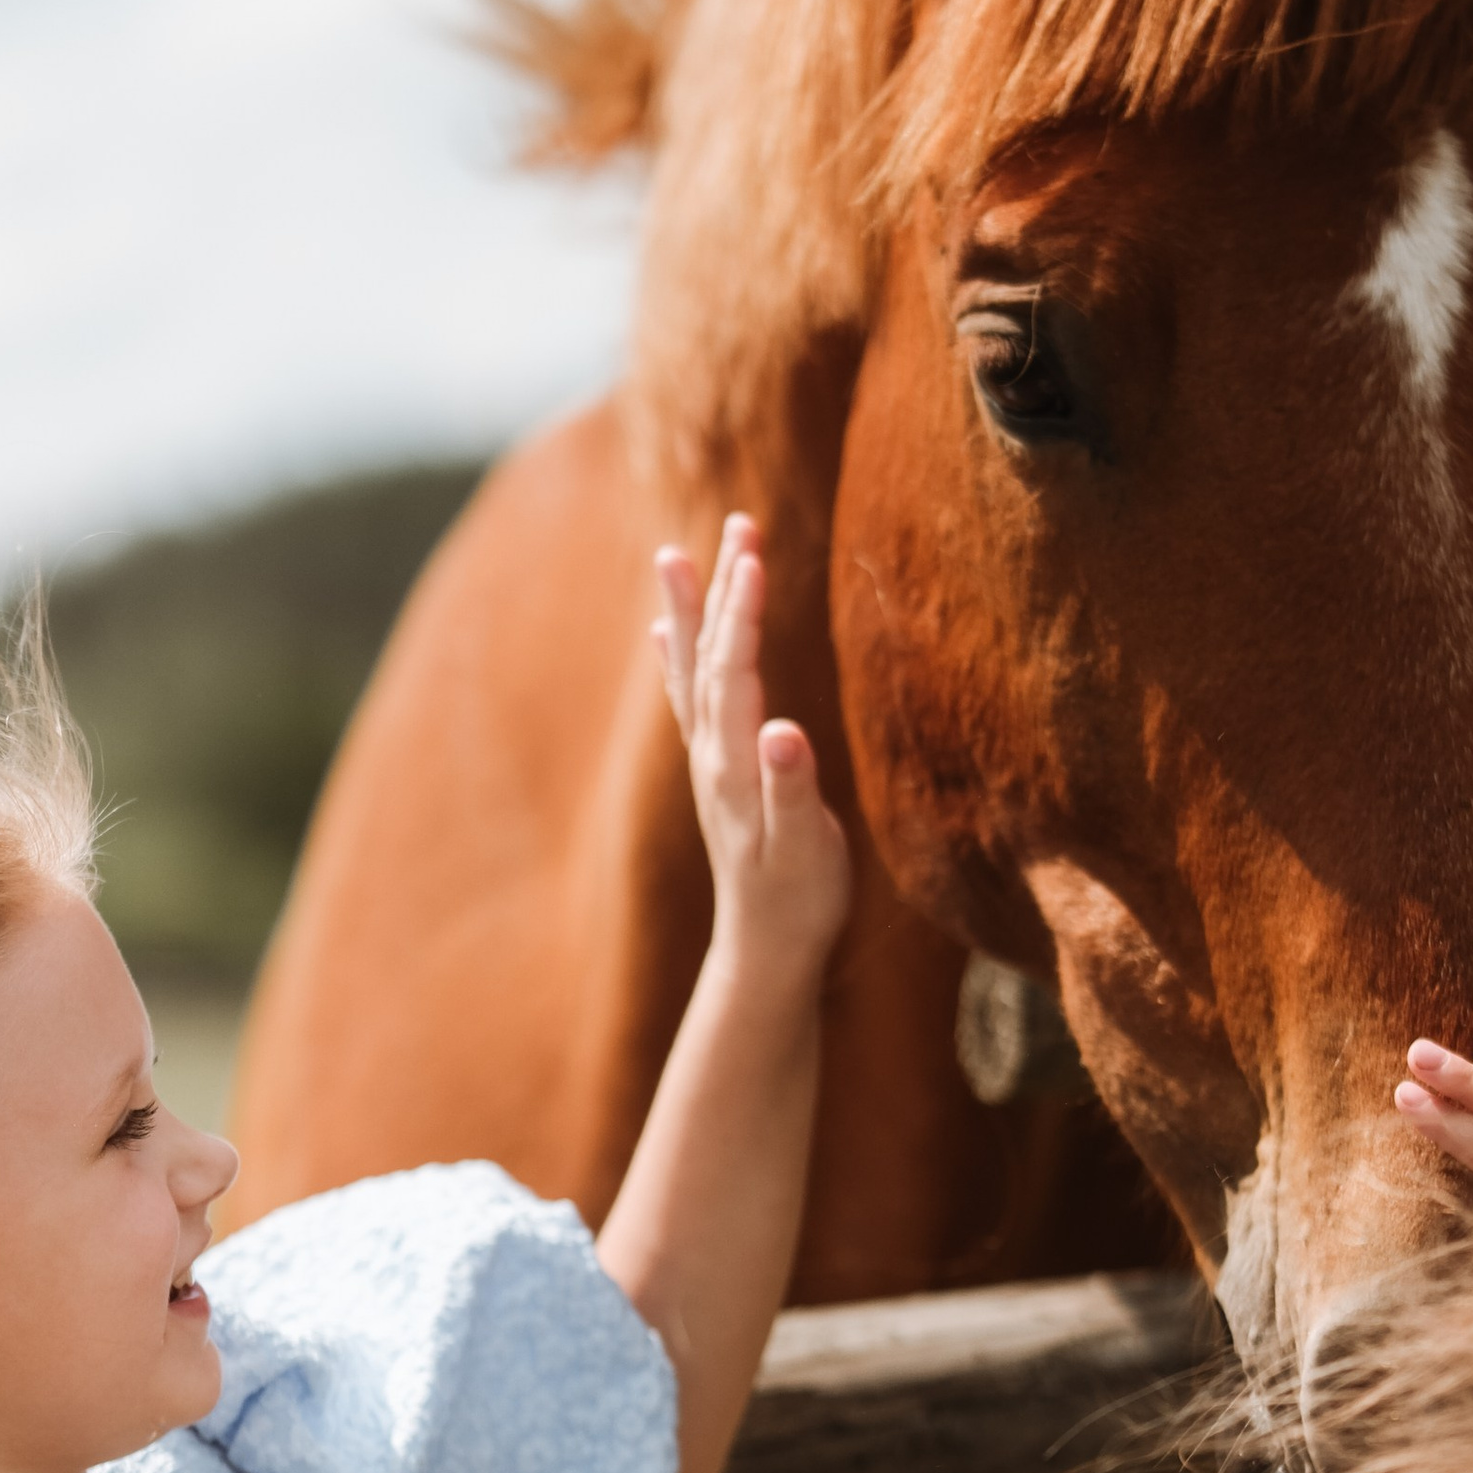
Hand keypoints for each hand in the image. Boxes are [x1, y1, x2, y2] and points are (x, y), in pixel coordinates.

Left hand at [655, 515, 850, 987]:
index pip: (734, 672)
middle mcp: (712, 754)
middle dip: (722, 588)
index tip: (751, 555)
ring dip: (688, 609)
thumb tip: (784, 733)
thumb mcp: (805, 851)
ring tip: (673, 554)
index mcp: (735, 764)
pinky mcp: (718, 771)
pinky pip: (691, 698)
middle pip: (710, 655)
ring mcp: (710, 761)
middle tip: (738, 524)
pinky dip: (679, 655)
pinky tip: (668, 629)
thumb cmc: (797, 900)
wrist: (765, 947)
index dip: (741, 613)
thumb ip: (793, 791)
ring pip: (692, 670)